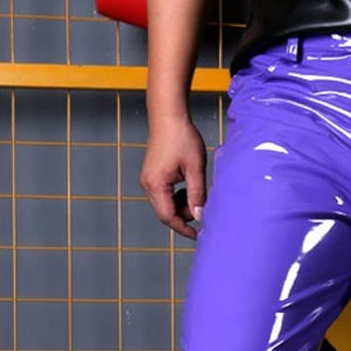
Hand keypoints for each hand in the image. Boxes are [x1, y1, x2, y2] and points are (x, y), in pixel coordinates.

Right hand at [140, 114, 206, 238]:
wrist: (168, 115)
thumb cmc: (181, 137)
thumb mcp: (195, 168)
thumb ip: (197, 194)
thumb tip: (200, 215)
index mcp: (156, 184)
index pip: (168, 217)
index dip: (183, 228)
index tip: (198, 235)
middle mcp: (148, 184)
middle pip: (166, 213)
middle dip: (184, 215)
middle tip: (202, 206)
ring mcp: (149, 179)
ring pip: (166, 204)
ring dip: (182, 204)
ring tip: (197, 191)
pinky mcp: (153, 174)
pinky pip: (165, 194)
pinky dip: (178, 195)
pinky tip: (189, 185)